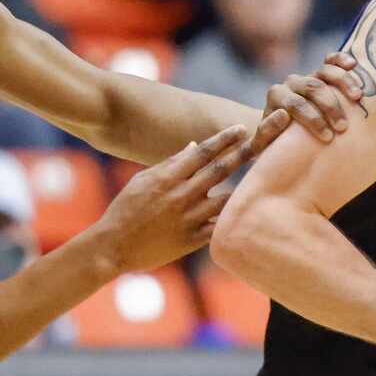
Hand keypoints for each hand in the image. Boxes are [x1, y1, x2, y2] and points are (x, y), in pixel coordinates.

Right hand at [100, 124, 255, 271]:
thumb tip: (196, 145)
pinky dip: (232, 220)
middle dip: (243, 154)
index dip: (224, 139)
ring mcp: (188, 219)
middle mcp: (181, 195)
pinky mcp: (191, 241)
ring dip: (243, 188)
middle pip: (220, 170)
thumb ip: (171, 163)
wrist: (112, 247)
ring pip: (226, 199)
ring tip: (260, 179)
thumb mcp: (143, 179)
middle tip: (262, 142)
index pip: (203, 152)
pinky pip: (219, 228)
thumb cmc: (126, 209)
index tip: (241, 129)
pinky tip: (246, 212)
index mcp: (168, 177)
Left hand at [262, 51, 362, 142]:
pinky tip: (353, 64)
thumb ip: (267, 131)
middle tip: (343, 126)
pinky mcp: (320, 73)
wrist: (283, 132)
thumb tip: (283, 114)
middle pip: (313, 87)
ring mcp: (307, 76)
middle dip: (330, 106)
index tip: (327, 137)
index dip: (312, 120)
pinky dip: (341, 59)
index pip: (295, 104)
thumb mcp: (264, 143)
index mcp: (276, 96)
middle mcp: (291, 83)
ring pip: (324, 72)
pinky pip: (331, 61)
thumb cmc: (275, 142)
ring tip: (358, 97)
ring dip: (343, 82)